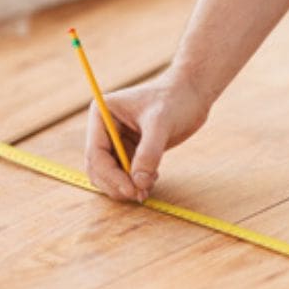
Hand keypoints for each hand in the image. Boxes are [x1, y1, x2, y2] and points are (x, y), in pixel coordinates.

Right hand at [85, 71, 211, 201]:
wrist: (192, 94)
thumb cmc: (175, 99)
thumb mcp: (161, 124)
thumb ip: (149, 153)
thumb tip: (138, 183)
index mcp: (102, 114)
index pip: (96, 154)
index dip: (110, 176)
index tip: (130, 190)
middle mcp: (104, 129)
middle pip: (98, 168)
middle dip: (116, 184)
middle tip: (139, 194)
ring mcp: (117, 140)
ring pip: (111, 175)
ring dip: (126, 186)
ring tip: (148, 186)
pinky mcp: (132, 150)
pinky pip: (126, 174)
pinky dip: (136, 183)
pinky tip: (153, 178)